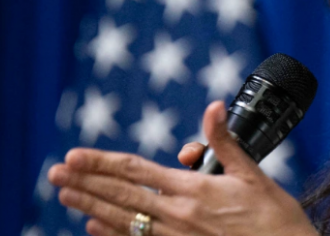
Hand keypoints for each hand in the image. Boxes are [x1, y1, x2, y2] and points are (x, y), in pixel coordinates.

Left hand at [48, 101, 317, 235]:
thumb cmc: (274, 217)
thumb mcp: (252, 173)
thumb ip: (224, 142)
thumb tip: (214, 107)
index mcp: (194, 191)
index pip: (137, 171)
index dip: (102, 162)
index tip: (75, 155)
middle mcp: (178, 217)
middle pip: (122, 196)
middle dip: (86, 182)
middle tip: (56, 172)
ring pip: (124, 221)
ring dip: (91, 206)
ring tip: (66, 194)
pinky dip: (114, 233)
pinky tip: (95, 226)